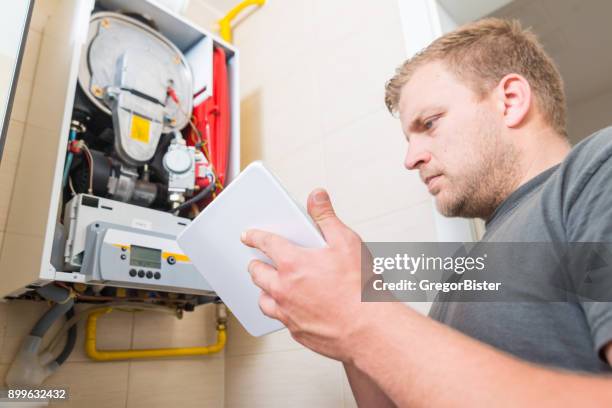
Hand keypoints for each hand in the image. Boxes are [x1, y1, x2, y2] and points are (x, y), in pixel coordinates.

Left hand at [241, 188, 370, 361]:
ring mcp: (287, 312)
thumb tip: (317, 197)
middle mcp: (283, 288)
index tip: (248, 236)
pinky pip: (279, 319)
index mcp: (293, 263)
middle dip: (256, 264)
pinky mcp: (295, 330)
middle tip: (258, 261)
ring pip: (264, 299)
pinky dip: (281, 311)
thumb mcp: (346, 242)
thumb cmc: (359, 290)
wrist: (368, 329)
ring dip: (264, 290)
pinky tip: (290, 308)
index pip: (265, 243)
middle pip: (257, 273)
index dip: (254, 237)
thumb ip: (327, 217)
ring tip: (271, 286)